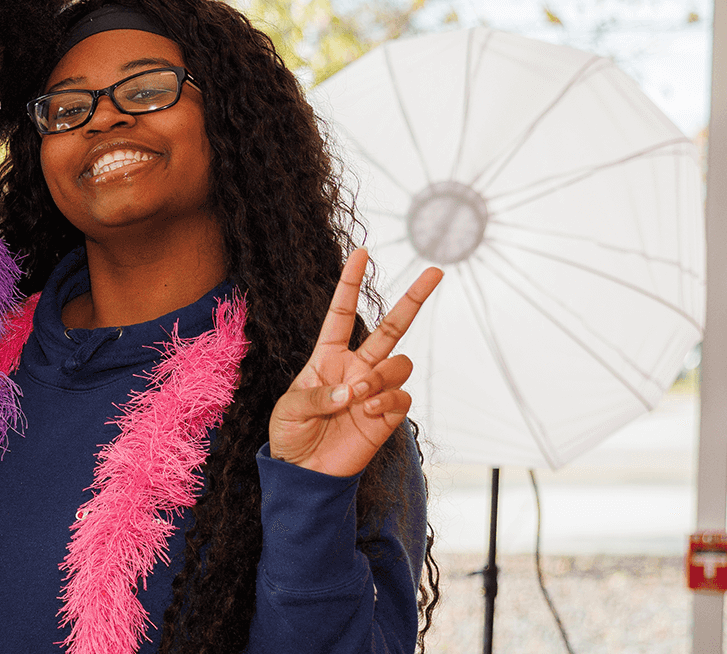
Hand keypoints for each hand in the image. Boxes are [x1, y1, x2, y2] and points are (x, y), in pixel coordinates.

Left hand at [269, 249, 444, 477]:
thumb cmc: (291, 435)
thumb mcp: (290, 410)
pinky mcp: (389, 414)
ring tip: (359, 396)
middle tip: (436, 271)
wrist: (305, 473)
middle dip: (414, 298)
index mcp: (328, 357)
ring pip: (401, 362)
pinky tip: (368, 412)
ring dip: (382, 375)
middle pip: (392, 327)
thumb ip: (317, 396)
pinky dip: (387, 400)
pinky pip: (402, 396)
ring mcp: (376, 389)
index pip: (342, 313)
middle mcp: (357, 367)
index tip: (362, 252)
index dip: (350, 284)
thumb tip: (351, 391)